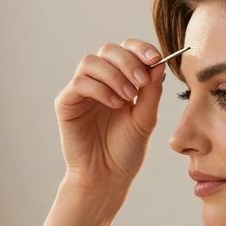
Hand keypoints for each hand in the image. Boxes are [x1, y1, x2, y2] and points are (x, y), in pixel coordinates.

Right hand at [54, 38, 167, 192]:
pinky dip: (100, 89)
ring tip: (128, 98)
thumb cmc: (126, 151)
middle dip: (128, 61)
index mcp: (119, 80)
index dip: (140, 49)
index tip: (156, 59)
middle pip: (108, 50)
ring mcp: (81, 91)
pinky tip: (114, 104)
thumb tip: (159, 62)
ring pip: (91, 61)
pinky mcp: (67, 103)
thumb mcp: (145, 118)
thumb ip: (152, 91)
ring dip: (114, 75)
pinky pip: (80, 82)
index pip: (127, 50)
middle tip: (141, 82)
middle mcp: (99, 81)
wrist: (108, 177)